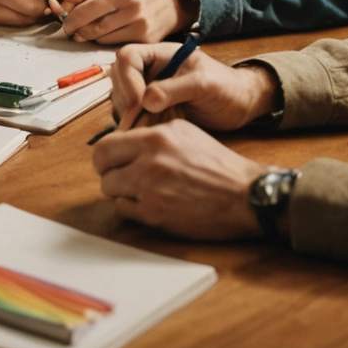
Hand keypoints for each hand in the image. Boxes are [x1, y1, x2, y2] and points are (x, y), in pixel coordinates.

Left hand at [59, 0, 185, 43]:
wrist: (168, 0)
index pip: (82, 4)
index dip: (66, 13)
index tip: (60, 15)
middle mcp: (131, 4)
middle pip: (89, 24)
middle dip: (73, 27)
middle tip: (68, 28)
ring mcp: (139, 23)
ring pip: (99, 36)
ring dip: (86, 35)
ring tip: (82, 30)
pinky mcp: (144, 38)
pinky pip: (112, 43)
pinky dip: (102, 40)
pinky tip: (101, 33)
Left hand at [92, 119, 267, 239]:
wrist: (244, 195)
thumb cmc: (218, 164)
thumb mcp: (184, 132)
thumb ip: (151, 133)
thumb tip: (122, 138)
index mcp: (156, 138)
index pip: (106, 144)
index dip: (106, 154)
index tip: (111, 159)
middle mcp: (150, 162)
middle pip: (102, 168)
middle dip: (108, 171)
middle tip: (119, 175)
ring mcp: (150, 190)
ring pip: (110, 190)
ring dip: (120, 190)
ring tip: (139, 189)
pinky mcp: (155, 215)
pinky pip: (124, 210)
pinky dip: (131, 207)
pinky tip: (149, 203)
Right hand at [109, 44, 279, 133]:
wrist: (241, 106)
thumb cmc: (227, 87)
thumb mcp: (204, 84)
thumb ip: (175, 89)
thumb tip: (146, 101)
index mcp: (161, 55)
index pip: (128, 57)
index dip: (127, 78)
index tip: (139, 102)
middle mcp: (150, 72)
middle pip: (118, 79)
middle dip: (125, 100)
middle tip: (141, 119)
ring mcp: (150, 91)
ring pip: (122, 101)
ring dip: (129, 116)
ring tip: (151, 127)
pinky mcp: (152, 112)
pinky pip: (133, 118)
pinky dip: (137, 127)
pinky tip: (153, 133)